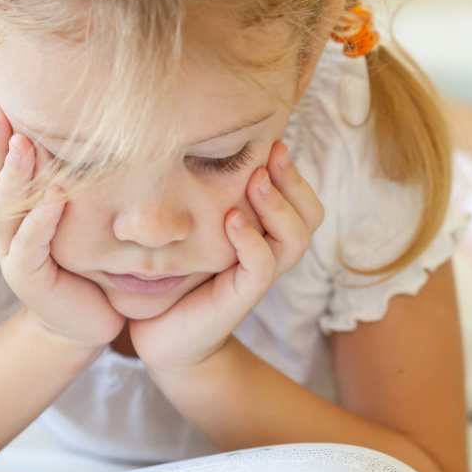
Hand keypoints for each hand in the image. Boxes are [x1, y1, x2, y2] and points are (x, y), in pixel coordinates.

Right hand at [0, 98, 125, 349]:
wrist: (84, 321)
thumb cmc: (80, 262)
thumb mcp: (68, 214)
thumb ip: (60, 177)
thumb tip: (70, 125)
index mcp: (7, 211)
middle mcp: (2, 230)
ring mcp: (11, 255)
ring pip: (4, 210)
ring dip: (13, 175)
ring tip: (23, 143)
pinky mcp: (29, 280)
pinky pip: (31, 246)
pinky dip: (40, 220)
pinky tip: (53, 197)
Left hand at [129, 141, 324, 373]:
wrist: (160, 333)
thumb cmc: (173, 275)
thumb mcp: (190, 226)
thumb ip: (203, 193)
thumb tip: (195, 137)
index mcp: (265, 233)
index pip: (301, 199)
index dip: (293, 171)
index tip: (271, 140)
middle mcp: (269, 251)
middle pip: (311, 215)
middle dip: (295, 180)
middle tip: (273, 151)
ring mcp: (258, 276)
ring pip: (297, 238)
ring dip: (279, 205)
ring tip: (256, 179)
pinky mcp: (241, 297)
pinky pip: (263, 265)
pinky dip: (253, 240)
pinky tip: (232, 220)